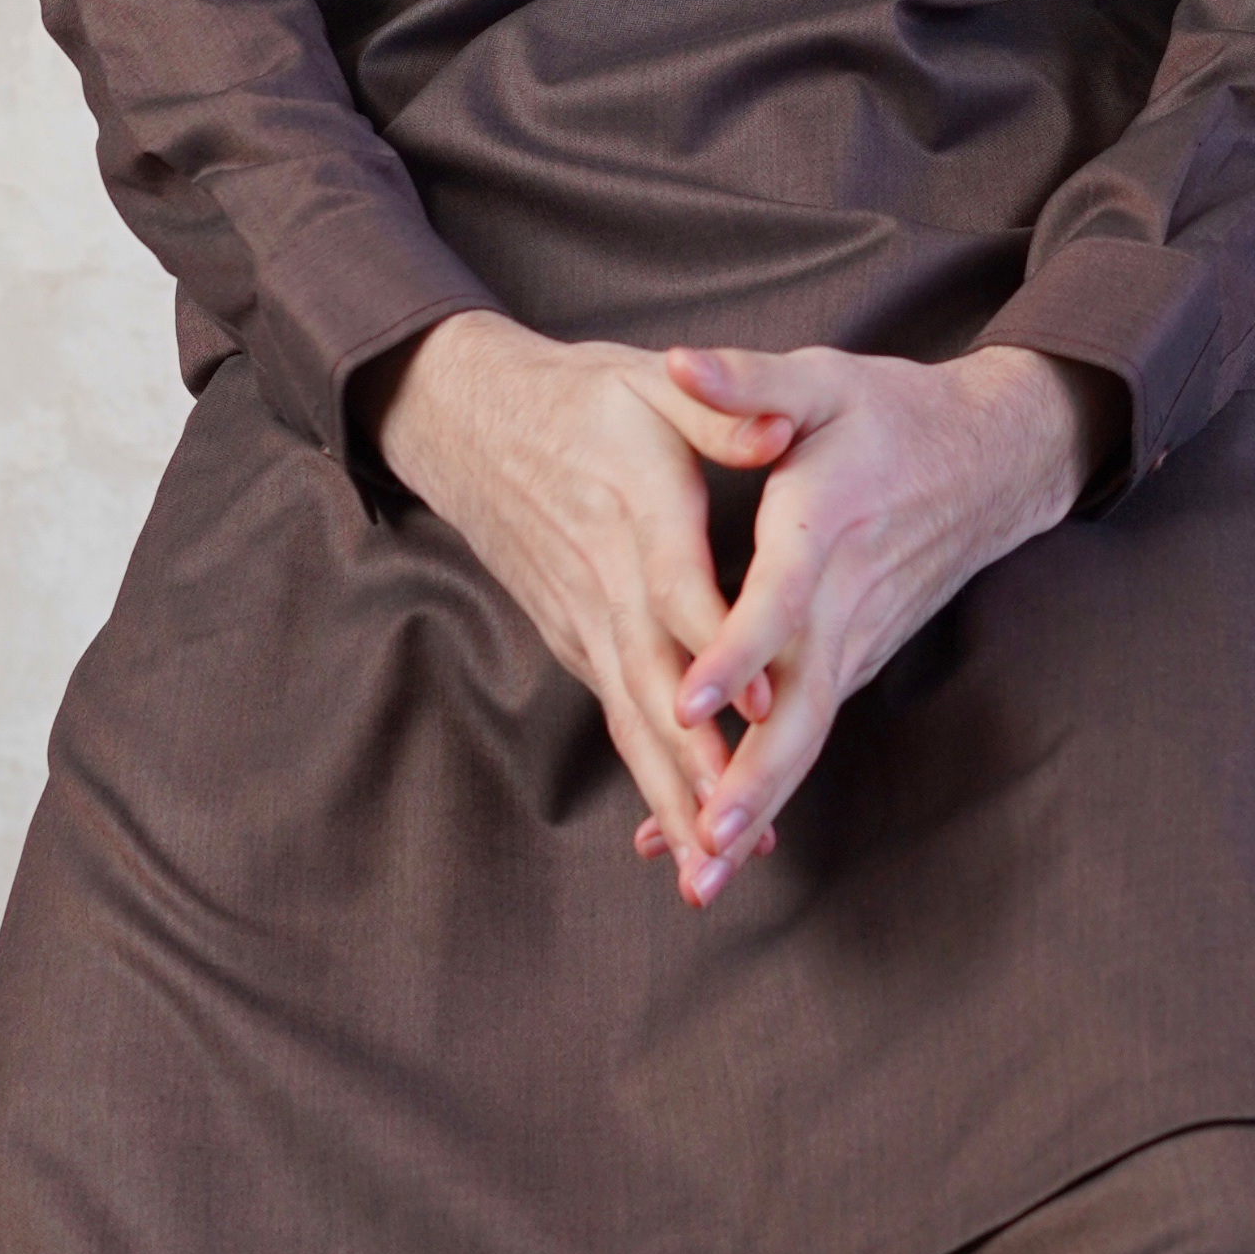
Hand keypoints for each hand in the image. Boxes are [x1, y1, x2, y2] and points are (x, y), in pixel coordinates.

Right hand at [370, 312, 797, 903]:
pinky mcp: (577, 642)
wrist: (472, 422)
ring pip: (630, 720)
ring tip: (709, 869)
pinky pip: (618, 720)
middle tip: (733, 839)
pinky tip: (689, 831)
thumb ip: (722, 412)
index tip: (770, 703)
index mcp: (635, 515)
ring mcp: (584, 622)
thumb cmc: (582, 398)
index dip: (724, 651)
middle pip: (651, 687)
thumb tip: (782, 428)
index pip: (681, 594)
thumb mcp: (653, 384)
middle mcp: (604, 585)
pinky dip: (652, 779)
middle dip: (693, 767)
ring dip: (669, 797)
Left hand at [646, 343, 1122, 880]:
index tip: (688, 697)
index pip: (781, 600)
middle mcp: (846, 603)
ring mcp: (855, 643)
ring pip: (806, 738)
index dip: (736, 651)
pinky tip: (709, 837)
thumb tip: (677, 363)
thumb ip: (748, 382)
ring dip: (757, 808)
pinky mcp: (853, 661)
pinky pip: (805, 733)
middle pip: (801, 708)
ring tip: (701, 879)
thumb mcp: (821, 380)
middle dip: (753, 783)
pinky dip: (765, 791)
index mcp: (828, 528)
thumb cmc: (892, 415)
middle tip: (706, 847)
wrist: (996, 460)